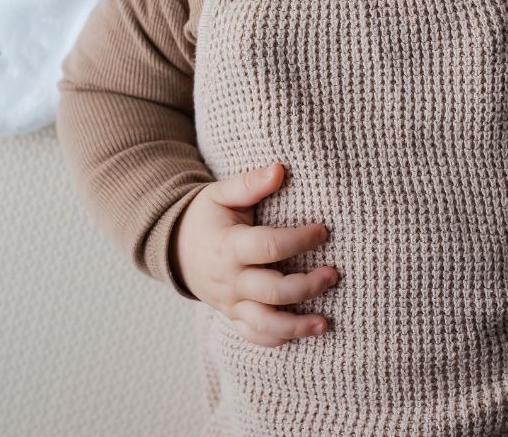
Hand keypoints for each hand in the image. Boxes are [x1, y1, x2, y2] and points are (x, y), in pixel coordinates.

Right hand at [170, 161, 338, 346]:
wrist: (174, 247)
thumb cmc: (205, 216)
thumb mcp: (220, 194)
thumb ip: (249, 184)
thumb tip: (279, 168)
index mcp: (229, 246)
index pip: (269, 247)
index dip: (300, 240)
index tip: (322, 231)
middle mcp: (230, 280)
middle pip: (273, 291)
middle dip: (307, 286)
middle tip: (333, 274)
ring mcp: (230, 303)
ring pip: (265, 324)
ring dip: (297, 326)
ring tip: (325, 322)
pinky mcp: (232, 317)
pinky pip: (255, 336)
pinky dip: (279, 338)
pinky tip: (303, 332)